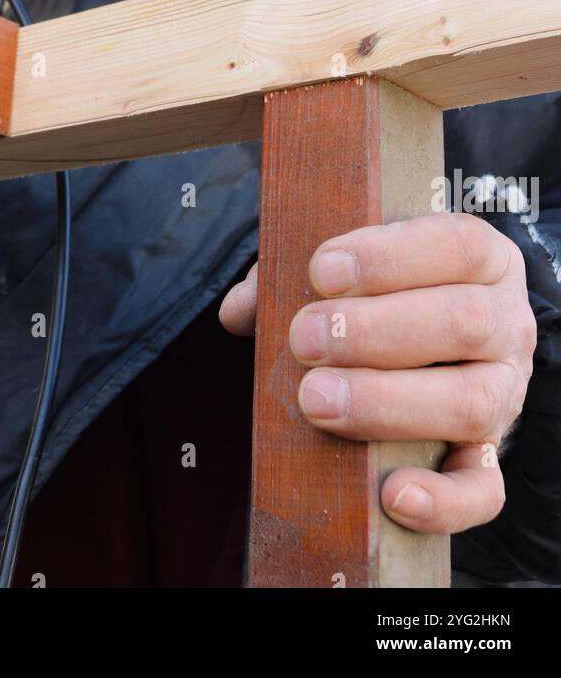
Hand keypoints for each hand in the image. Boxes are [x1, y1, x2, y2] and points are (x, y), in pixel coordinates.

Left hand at [219, 214, 535, 533]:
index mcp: (480, 258)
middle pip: (462, 322)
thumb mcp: (348, 267)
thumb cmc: (379, 293)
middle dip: (374, 332)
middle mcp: (505, 322)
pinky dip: (442, 501)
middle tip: (305, 339)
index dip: (389, 257)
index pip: (454, 245)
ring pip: (471, 402)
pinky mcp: (488, 456)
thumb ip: (293, 274)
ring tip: (317, 400)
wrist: (429, 344)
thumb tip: (241, 309)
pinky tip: (390, 495)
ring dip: (388, 403)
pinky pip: (483, 490)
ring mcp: (504, 392)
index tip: (321, 271)